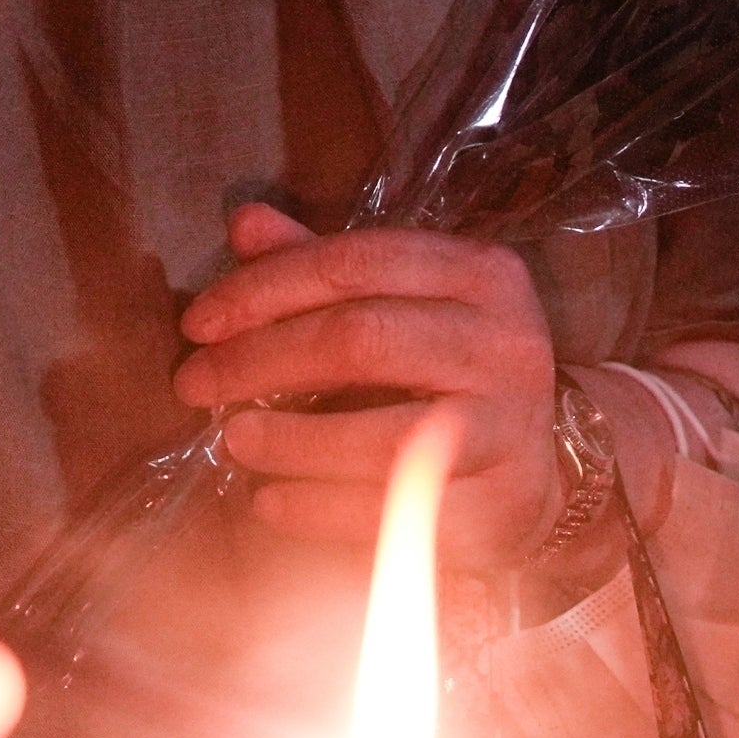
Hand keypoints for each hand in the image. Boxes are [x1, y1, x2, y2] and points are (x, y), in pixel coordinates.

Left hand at [173, 203, 565, 567]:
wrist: (544, 467)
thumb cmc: (449, 369)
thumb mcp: (398, 302)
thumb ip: (321, 265)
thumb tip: (244, 224)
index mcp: (479, 274)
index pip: (353, 263)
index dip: (262, 289)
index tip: (197, 324)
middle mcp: (506, 344)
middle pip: (359, 340)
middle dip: (259, 360)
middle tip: (193, 384)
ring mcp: (509, 431)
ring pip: (379, 436)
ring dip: (288, 440)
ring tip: (234, 440)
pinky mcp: (499, 508)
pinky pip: (392, 512)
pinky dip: (316, 509)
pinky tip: (269, 501)